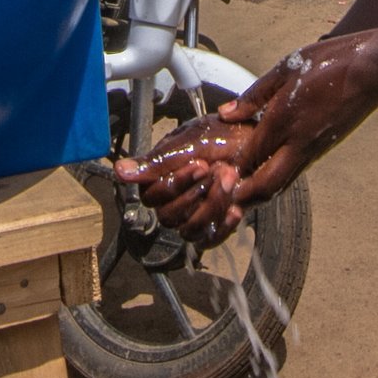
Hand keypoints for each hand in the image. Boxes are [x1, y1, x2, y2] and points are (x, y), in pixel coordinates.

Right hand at [113, 113, 256, 248]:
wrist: (258, 144)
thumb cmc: (224, 136)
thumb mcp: (191, 142)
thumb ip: (157, 161)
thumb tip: (119, 171)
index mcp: (160, 178)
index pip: (150, 197)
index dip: (174, 185)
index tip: (199, 164)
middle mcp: (172, 200)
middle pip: (167, 216)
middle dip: (196, 195)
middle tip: (220, 170)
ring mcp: (192, 215)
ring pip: (188, 230)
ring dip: (212, 206)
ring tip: (232, 180)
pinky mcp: (212, 227)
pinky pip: (208, 241)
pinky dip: (222, 227)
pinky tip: (235, 208)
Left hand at [116, 33, 377, 246]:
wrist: (373, 70)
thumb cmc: (328, 63)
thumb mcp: (284, 70)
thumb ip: (254, 95)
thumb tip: (227, 114)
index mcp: (284, 122)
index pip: (249, 159)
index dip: (229, 172)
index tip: (210, 177)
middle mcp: (298, 144)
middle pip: (266, 186)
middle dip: (243, 198)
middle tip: (223, 198)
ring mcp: (314, 150)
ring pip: (282, 184)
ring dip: (259, 192)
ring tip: (239, 191)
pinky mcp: (324, 148)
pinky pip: (295, 171)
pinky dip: (276, 178)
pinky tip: (265, 170)